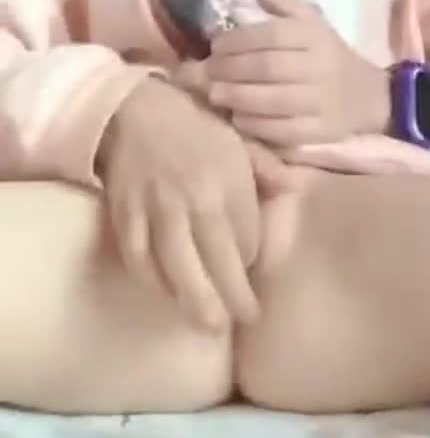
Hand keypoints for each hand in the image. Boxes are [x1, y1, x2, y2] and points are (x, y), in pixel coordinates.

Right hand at [97, 78, 280, 329]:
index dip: (252, 256)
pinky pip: (140, 261)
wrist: (134, 111)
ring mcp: (158, 211)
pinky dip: (154, 283)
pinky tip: (168, 295)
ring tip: (210, 326)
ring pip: (179, 268)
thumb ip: (266, 166)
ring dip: (196, 302)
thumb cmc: (193, 126)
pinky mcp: (126, 217)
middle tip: (245, 320)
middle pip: (218, 261)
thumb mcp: (237, 138)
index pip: (247, 236)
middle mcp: (195, 201)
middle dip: (234, 297)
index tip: (252, 267)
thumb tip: (294, 188)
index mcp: (228, 181)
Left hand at [205, 0, 389, 148]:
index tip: (214, 45)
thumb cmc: (329, 56)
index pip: (272, 35)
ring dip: (237, 97)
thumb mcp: (314, 23)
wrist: (369, 96)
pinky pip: (284, 130)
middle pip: (268, 68)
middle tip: (207, 71)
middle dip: (231, 70)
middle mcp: (320, 66)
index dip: (239, 40)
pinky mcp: (322, 130)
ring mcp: (322, 101)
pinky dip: (256, 125)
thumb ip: (285, 4)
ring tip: (214, 94)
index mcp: (315, 37)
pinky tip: (238, 118)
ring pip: (273, 100)